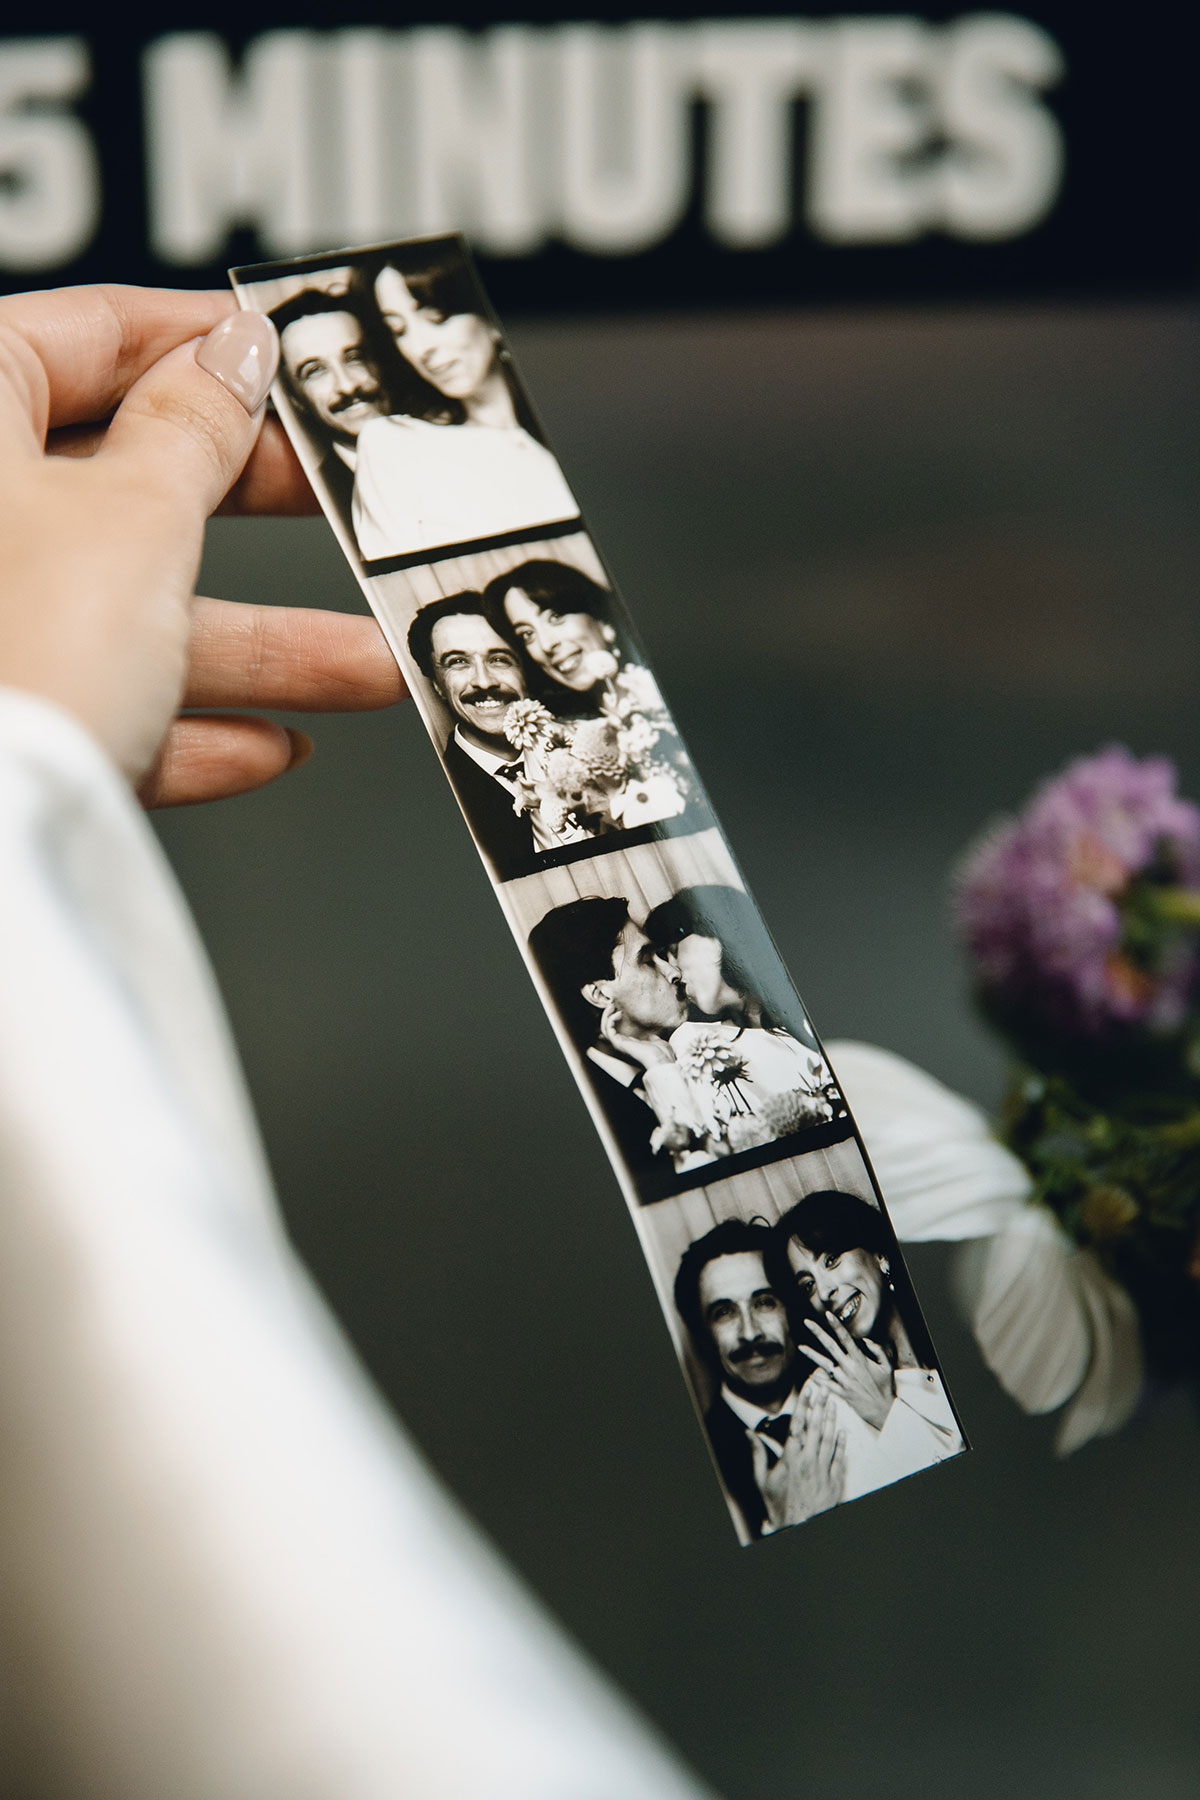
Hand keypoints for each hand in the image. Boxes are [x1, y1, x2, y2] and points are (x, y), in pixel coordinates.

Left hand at [0, 284, 404, 806]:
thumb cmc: (14, 653)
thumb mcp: (136, 517)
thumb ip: (195, 429)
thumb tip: (233, 357)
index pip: (86, 334)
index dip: (200, 348)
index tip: (285, 367)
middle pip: (120, 481)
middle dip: (254, 516)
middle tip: (341, 505)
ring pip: (127, 611)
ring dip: (257, 646)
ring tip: (365, 668)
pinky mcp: (9, 713)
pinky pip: (100, 703)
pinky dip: (185, 723)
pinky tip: (266, 744)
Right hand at [598, 1002, 675, 1068]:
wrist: (661, 1059)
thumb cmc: (661, 1053)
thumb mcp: (656, 1042)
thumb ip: (652, 1038)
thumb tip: (652, 1036)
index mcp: (630, 1044)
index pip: (615, 1032)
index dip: (613, 1019)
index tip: (618, 1009)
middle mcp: (622, 1044)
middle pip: (606, 1029)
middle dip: (607, 1015)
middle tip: (612, 1004)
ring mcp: (619, 1044)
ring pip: (604, 1029)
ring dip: (606, 1015)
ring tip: (611, 1005)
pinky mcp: (619, 1043)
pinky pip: (608, 1030)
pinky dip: (610, 1019)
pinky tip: (618, 1013)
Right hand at [759, 1380, 846, 1528]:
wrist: (797, 1527)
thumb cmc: (778, 1505)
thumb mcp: (762, 1480)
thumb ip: (757, 1454)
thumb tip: (749, 1434)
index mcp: (791, 1458)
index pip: (798, 1425)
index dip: (804, 1405)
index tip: (808, 1390)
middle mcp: (809, 1461)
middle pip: (816, 1428)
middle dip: (820, 1407)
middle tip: (824, 1390)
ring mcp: (823, 1471)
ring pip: (830, 1440)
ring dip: (832, 1420)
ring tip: (833, 1404)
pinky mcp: (834, 1482)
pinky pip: (839, 1458)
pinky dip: (842, 1444)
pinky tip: (843, 1432)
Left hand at [799, 1312, 894, 1430]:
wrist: (883, 1410)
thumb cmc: (885, 1386)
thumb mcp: (887, 1365)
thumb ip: (877, 1349)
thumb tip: (864, 1340)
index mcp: (860, 1359)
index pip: (846, 1338)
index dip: (836, 1326)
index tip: (827, 1314)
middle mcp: (849, 1368)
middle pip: (830, 1346)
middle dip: (818, 1333)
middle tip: (807, 1322)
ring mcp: (843, 1380)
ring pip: (824, 1364)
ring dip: (811, 1355)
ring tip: (801, 1347)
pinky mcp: (840, 1392)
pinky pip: (825, 1383)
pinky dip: (817, 1378)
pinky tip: (809, 1373)